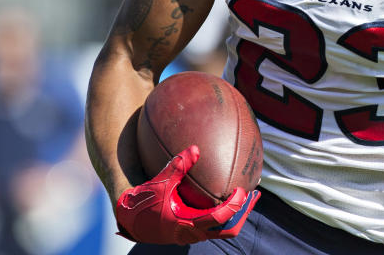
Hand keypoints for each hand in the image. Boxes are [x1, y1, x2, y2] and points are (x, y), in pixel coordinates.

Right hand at [114, 145, 260, 243]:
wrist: (128, 220)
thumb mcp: (160, 182)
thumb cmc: (143, 202)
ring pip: (222, 231)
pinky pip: (212, 226)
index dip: (235, 205)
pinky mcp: (190, 231)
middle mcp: (193, 233)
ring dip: (235, 215)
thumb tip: (196, 148)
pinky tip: (224, 196)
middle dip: (244, 214)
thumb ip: (178, 165)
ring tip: (246, 197)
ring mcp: (193, 234)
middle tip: (254, 196)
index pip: (219, 218)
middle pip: (229, 230)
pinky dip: (223, 214)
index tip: (243, 190)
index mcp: (187, 224)